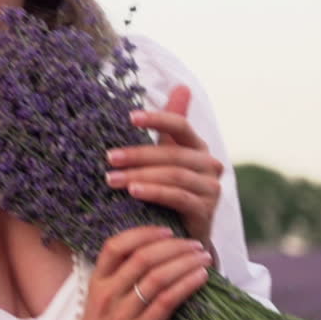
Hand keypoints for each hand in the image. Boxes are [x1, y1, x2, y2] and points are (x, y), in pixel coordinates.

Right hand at [70, 226, 211, 319]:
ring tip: (204, 258)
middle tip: (195, 244)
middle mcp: (108, 294)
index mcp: (96, 284)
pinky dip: (187, 284)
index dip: (143, 233)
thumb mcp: (99, 305)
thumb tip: (153, 261)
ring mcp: (124, 313)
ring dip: (185, 262)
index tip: (166, 230)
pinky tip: (200, 278)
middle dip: (174, 246)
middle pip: (142, 257)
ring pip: (157, 275)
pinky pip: (167, 300)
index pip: (115, 246)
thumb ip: (118, 283)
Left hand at [105, 85, 222, 260]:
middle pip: (172, 153)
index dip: (157, 119)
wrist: (182, 234)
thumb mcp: (168, 156)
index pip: (180, 126)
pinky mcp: (206, 211)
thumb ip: (170, 127)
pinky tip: (134, 192)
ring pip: (173, 175)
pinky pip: (177, 197)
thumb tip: (182, 86)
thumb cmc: (170, 190)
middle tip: (109, 158)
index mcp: (199, 147)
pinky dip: (154, 192)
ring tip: (113, 179)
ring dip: (140, 175)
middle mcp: (210, 164)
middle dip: (137, 154)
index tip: (129, 118)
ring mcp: (211, 189)